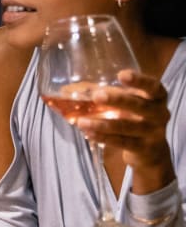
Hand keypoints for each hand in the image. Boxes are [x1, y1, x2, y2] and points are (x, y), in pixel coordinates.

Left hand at [77, 68, 174, 191]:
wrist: (151, 151)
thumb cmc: (134, 118)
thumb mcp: (128, 105)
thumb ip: (108, 94)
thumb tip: (68, 90)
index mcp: (157, 98)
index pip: (153, 87)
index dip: (139, 81)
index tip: (121, 75)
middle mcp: (159, 114)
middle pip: (139, 106)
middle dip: (118, 100)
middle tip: (96, 96)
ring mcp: (153, 132)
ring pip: (126, 127)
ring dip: (102, 124)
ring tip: (81, 121)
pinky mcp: (144, 148)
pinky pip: (122, 142)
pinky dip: (104, 138)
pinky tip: (89, 134)